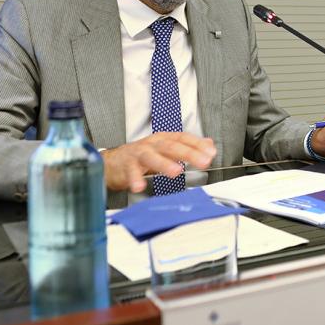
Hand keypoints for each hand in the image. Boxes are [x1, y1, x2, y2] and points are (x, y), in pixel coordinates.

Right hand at [101, 132, 215, 192]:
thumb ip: (187, 147)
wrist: (114, 162)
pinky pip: (131, 172)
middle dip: (189, 154)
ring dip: (164, 164)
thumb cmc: (142, 156)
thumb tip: (209, 145)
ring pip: (152, 157)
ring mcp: (139, 154)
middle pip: (172, 146)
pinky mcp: (126, 166)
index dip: (197, 144)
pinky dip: (135, 179)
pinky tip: (140, 186)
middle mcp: (153, 144)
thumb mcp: (166, 148)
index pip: (183, 138)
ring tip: (176, 172)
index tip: (211, 152)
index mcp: (164, 139)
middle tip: (203, 162)